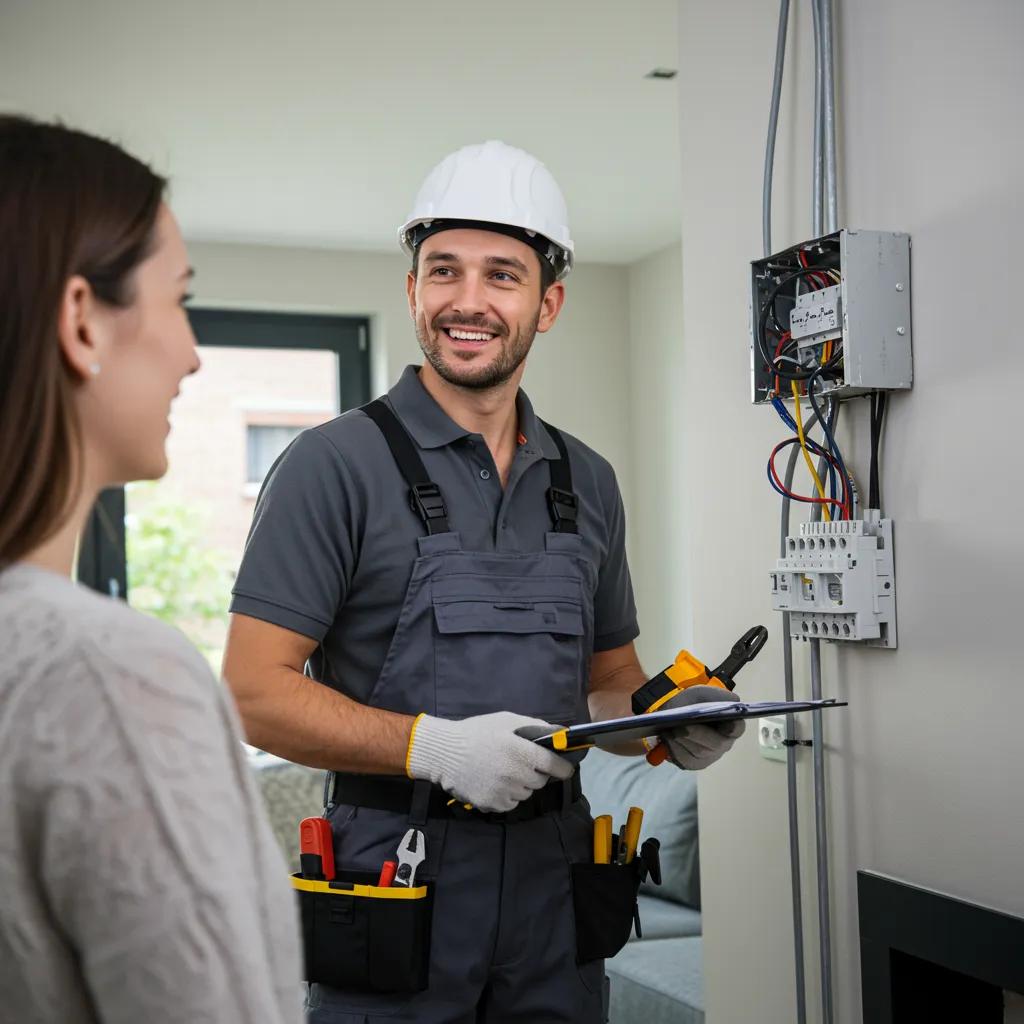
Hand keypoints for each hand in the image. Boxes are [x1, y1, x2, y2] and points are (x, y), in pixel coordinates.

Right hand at [406, 711, 574, 812]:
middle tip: (521, 763)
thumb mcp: (506, 720)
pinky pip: (510, 803)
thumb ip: (534, 725)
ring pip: (525, 793)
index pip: (554, 765)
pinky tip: (494, 782)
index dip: (562, 767)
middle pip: (540, 781)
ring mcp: (503, 792)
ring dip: (521, 784)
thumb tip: (559, 732)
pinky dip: (507, 795)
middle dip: (536, 773)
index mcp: (521, 752)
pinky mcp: (492, 805)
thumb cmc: (477, 732)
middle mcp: (515, 775)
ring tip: (503, 771)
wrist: (445, 753)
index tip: (565, 768)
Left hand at [659, 685, 745, 769]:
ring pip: (698, 752)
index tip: (726, 723)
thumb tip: (733, 702)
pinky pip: (685, 759)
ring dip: (683, 740)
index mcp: (730, 725)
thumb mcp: (702, 693)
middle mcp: (723, 744)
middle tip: (682, 727)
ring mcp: (709, 756)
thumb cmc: (691, 703)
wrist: (672, 714)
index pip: (737, 728)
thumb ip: (717, 695)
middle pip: (716, 743)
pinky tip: (667, 738)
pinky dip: (674, 747)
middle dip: (698, 734)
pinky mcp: (693, 763)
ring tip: (670, 730)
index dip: (733, 727)